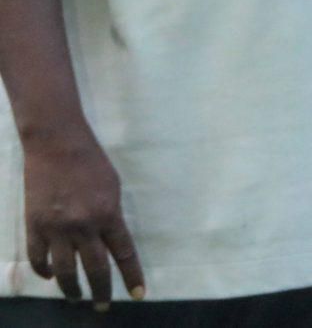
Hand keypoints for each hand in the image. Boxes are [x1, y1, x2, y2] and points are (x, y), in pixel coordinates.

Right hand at [22, 126, 143, 303]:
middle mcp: (83, 225)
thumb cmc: (91, 162)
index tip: (138, 294)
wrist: (56, 144)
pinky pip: (38, 258)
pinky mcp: (34, 225)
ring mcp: (56, 228)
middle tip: (102, 306)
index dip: (132, 275)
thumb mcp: (112, 188)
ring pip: (64, 271)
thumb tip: (109, 241)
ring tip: (77, 298)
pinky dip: (44, 271)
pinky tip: (50, 276)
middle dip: (101, 292)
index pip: (124, 253)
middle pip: (95, 269)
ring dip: (71, 289)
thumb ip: (111, 216)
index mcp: (108, 214)